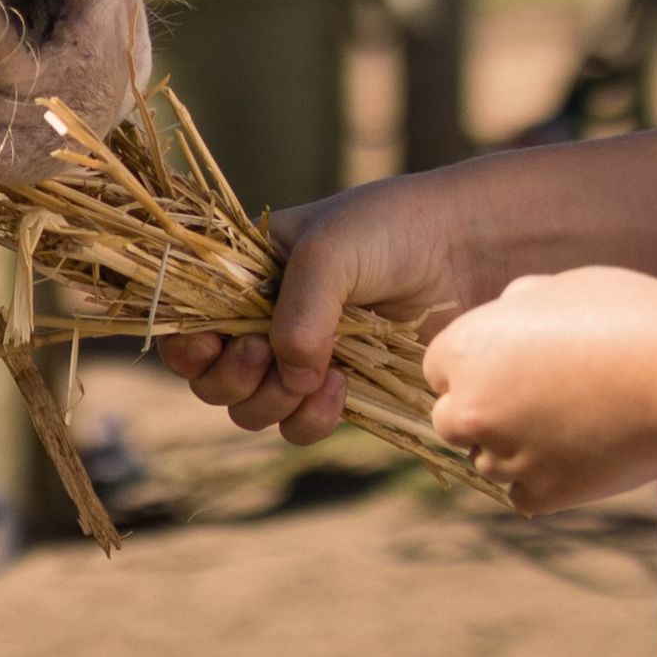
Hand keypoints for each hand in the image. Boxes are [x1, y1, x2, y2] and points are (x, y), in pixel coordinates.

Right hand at [157, 161, 519, 445]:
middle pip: (210, 378)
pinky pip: (299, 426)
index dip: (188, 342)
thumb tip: (288, 372)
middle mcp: (265, 318)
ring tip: (317, 374)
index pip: (189, 318)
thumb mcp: (330, 249)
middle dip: (231, 377)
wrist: (469, 252)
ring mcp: (302, 358)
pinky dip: (310, 416)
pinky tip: (342, 385)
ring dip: (271, 402)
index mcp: (245, 273)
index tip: (211, 344)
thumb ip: (298, 309)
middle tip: (263, 357)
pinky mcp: (341, 391)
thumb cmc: (393, 230)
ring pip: (250, 410)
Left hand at [418, 266, 656, 513]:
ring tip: (573, 422)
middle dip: (484, 412)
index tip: (514, 366)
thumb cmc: (625, 316)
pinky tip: (582, 453)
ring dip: (516, 448)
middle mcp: (472, 407)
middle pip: (452, 420)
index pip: (440, 369)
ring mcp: (505, 457)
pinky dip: (546, 481)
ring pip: (489, 461)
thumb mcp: (559, 287)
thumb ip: (515, 306)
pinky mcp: (543, 494)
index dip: (476, 367)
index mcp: (465, 349)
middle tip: (535, 401)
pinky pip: (525, 494)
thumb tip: (504, 316)